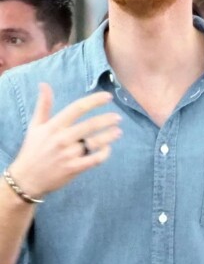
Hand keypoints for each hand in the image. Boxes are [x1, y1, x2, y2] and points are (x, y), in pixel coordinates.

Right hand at [8, 83, 121, 198]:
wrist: (26, 179)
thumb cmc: (32, 150)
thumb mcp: (35, 126)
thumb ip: (43, 105)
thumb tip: (44, 84)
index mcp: (53, 126)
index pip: (77, 108)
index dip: (94, 100)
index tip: (108, 97)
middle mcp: (61, 139)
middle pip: (90, 125)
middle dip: (107, 120)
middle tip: (118, 118)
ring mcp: (68, 154)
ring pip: (95, 142)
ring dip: (109, 136)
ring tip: (118, 132)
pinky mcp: (73, 168)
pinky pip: (94, 159)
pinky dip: (104, 153)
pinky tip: (107, 149)